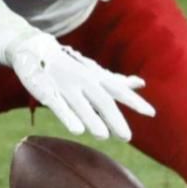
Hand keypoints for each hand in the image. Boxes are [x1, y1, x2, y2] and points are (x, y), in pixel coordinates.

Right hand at [8, 32, 153, 140]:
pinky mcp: (46, 90)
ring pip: (81, 104)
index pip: (119, 89)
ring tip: (104, 136)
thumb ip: (117, 81)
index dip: (134, 101)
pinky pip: (58, 105)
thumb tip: (140, 83)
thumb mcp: (95, 72)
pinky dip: (68, 116)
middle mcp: (84, 80)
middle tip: (127, 137)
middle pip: (102, 100)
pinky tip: (78, 130)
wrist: (35, 49)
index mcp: (96, 77)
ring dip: (93, 119)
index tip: (151, 113)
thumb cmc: (71, 67)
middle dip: (115, 118)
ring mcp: (65, 85)